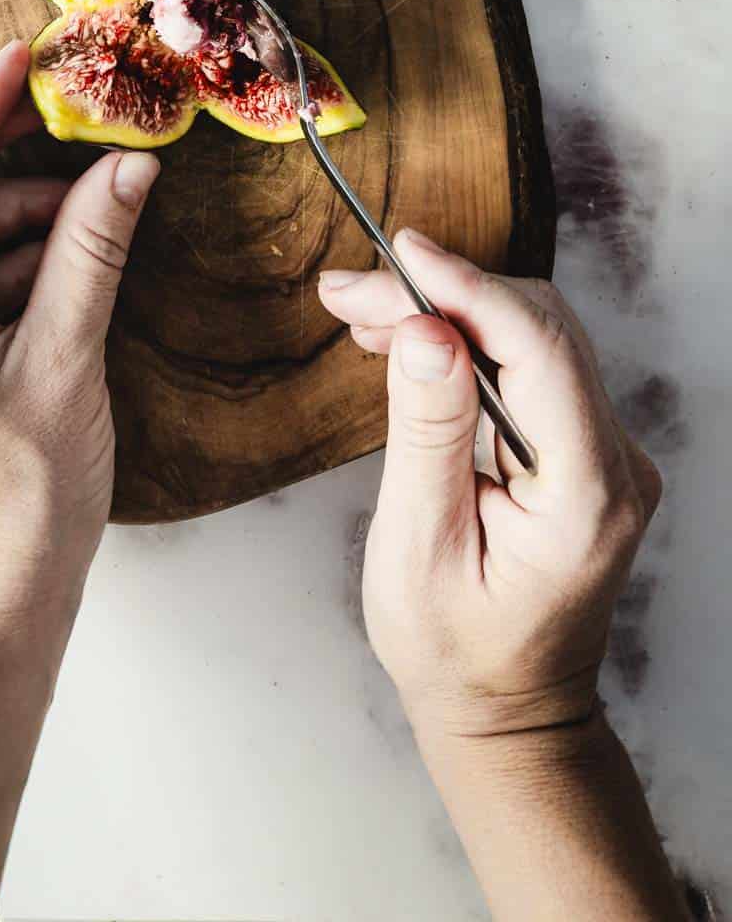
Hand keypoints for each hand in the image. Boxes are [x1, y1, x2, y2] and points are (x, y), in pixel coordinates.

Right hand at [319, 231, 661, 744]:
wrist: (507, 714)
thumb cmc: (456, 652)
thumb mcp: (421, 548)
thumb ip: (428, 434)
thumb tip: (423, 330)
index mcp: (587, 494)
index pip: (538, 349)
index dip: (467, 287)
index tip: (401, 251)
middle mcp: (616, 464)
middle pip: (538, 330)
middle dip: (441, 295)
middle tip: (350, 293)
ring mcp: (607, 455)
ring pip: (531, 338)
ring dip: (445, 313)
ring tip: (359, 311)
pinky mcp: (583, 449)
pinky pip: (528, 368)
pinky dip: (463, 343)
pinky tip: (404, 341)